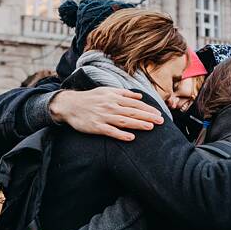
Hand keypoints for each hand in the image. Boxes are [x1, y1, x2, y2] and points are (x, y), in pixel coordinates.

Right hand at [49, 88, 164, 141]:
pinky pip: (110, 131)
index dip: (148, 108)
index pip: (135, 103)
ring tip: (150, 127)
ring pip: (124, 121)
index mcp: (114, 97)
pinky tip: (131, 138)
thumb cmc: (90, 98)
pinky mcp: (96, 127)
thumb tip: (140, 96)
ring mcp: (103, 116)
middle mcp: (110, 106)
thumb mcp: (107, 91)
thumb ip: (124, 93)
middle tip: (160, 121)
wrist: (70, 105)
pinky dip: (121, 135)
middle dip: (147, 116)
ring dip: (138, 124)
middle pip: (132, 112)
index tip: (158, 113)